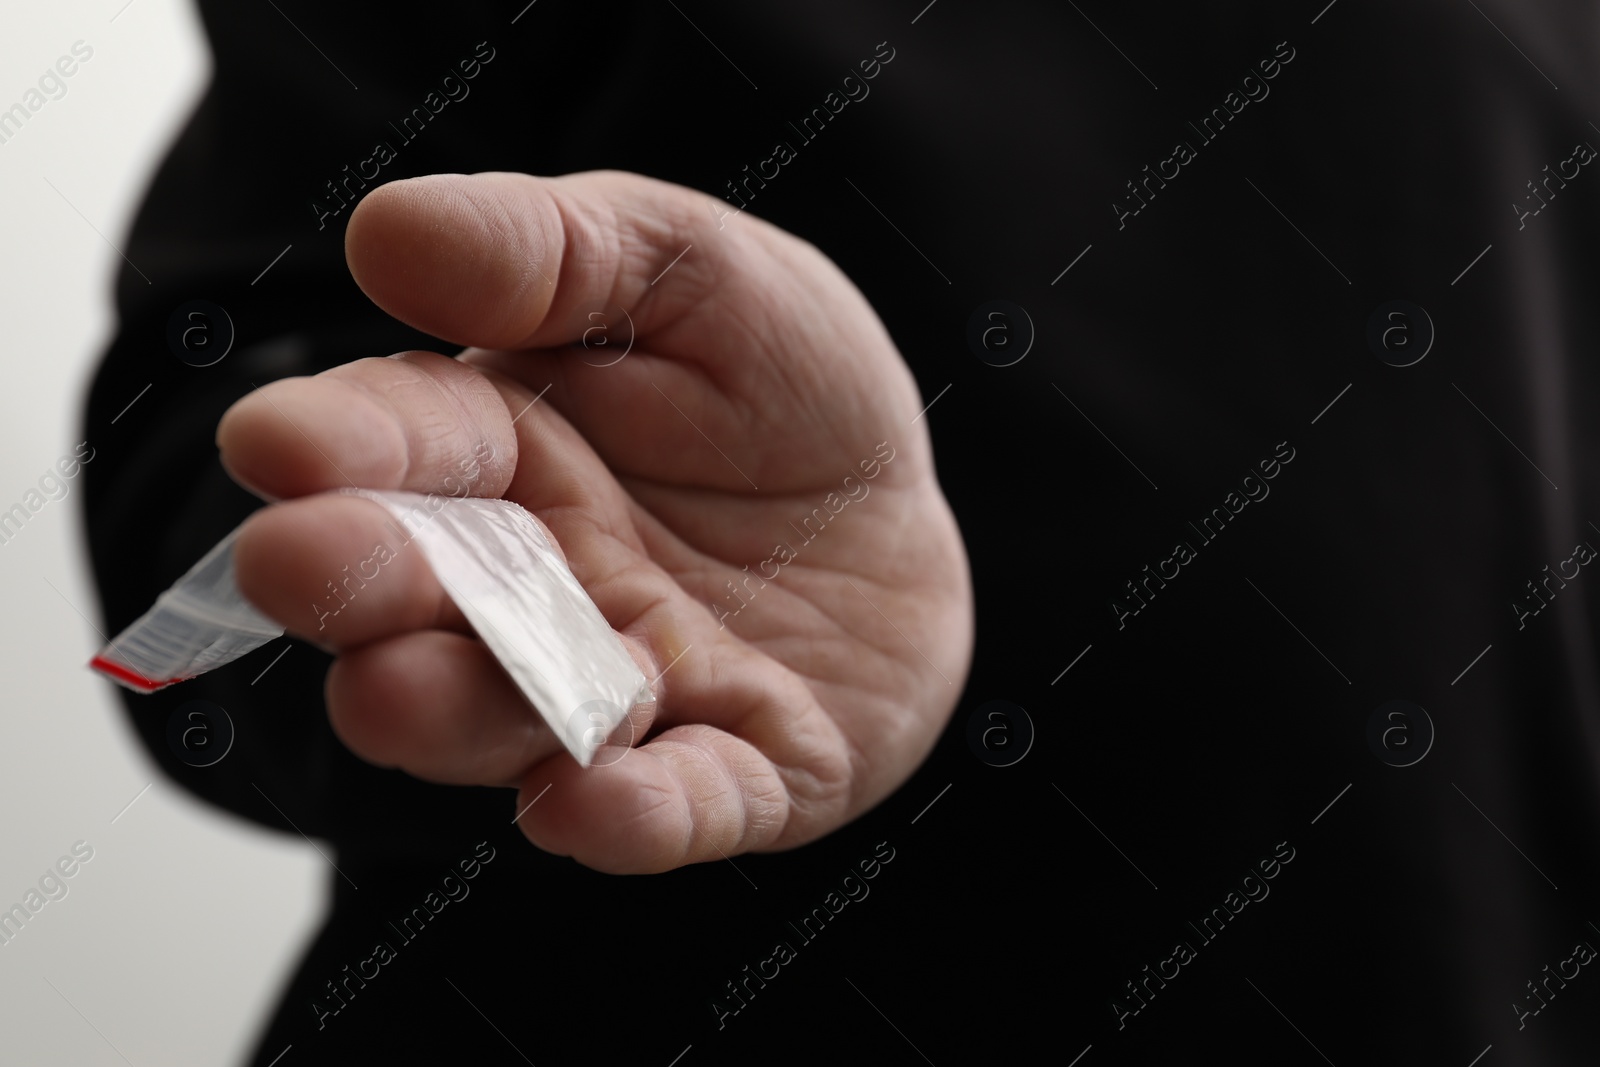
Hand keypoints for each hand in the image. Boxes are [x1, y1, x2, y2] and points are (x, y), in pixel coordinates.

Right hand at [216, 170, 972, 872]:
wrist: (901, 499)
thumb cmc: (778, 381)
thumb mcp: (690, 270)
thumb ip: (553, 250)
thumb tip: (388, 231)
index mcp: (508, 452)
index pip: (409, 443)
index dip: (341, 443)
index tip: (276, 441)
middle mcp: (543, 587)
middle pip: (436, 594)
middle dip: (363, 582)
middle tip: (296, 564)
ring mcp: (638, 687)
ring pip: (527, 718)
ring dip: (459, 714)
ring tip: (392, 694)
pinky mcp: (745, 765)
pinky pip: (688, 800)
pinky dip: (635, 812)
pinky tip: (587, 802)